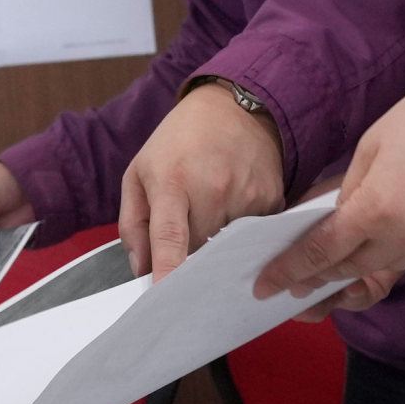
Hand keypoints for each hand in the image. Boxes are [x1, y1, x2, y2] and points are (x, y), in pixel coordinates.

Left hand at [116, 81, 286, 273]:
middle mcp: (212, 189)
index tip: (165, 296)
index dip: (169, 270)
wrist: (236, 107)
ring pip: (226, 248)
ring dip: (215, 242)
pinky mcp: (272, 200)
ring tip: (211, 209)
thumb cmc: (180, 141)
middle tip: (186, 228)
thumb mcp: (140, 171)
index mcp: (172, 181)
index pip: (170, 236)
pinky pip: (252, 235)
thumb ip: (132, 222)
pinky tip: (233, 205)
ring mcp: (246, 195)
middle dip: (188, 254)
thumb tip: (141, 268)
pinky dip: (239, 230)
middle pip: (198, 251)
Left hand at [258, 40, 404, 302]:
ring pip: (388, 266)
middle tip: (296, 282)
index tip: (267, 286)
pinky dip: (402, 246)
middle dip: (321, 277)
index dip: (290, 270)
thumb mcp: (374, 143)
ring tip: (343, 259)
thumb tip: (335, 217)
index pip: (322, 252)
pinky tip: (398, 228)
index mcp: (376, 209)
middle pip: (352, 270)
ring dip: (362, 264)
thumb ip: (349, 187)